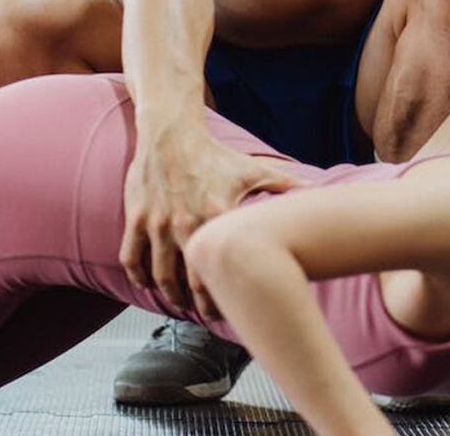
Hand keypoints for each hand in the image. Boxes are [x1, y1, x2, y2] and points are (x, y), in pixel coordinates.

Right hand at [120, 124, 300, 314]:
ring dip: (169, 295)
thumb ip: (287, 183)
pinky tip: (147, 284)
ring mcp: (158, 222)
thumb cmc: (215, 154)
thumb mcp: (253, 169)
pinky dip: (137, 275)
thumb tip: (319, 188)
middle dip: (198, 303)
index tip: (232, 306)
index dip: (223, 295)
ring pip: (158, 273)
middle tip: (209, 314)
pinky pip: (131, 255)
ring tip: (180, 304)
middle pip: (188, 280)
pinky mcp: (137, 217)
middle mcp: (185, 224)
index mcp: (216, 216)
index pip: (219, 270)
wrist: (173, 134)